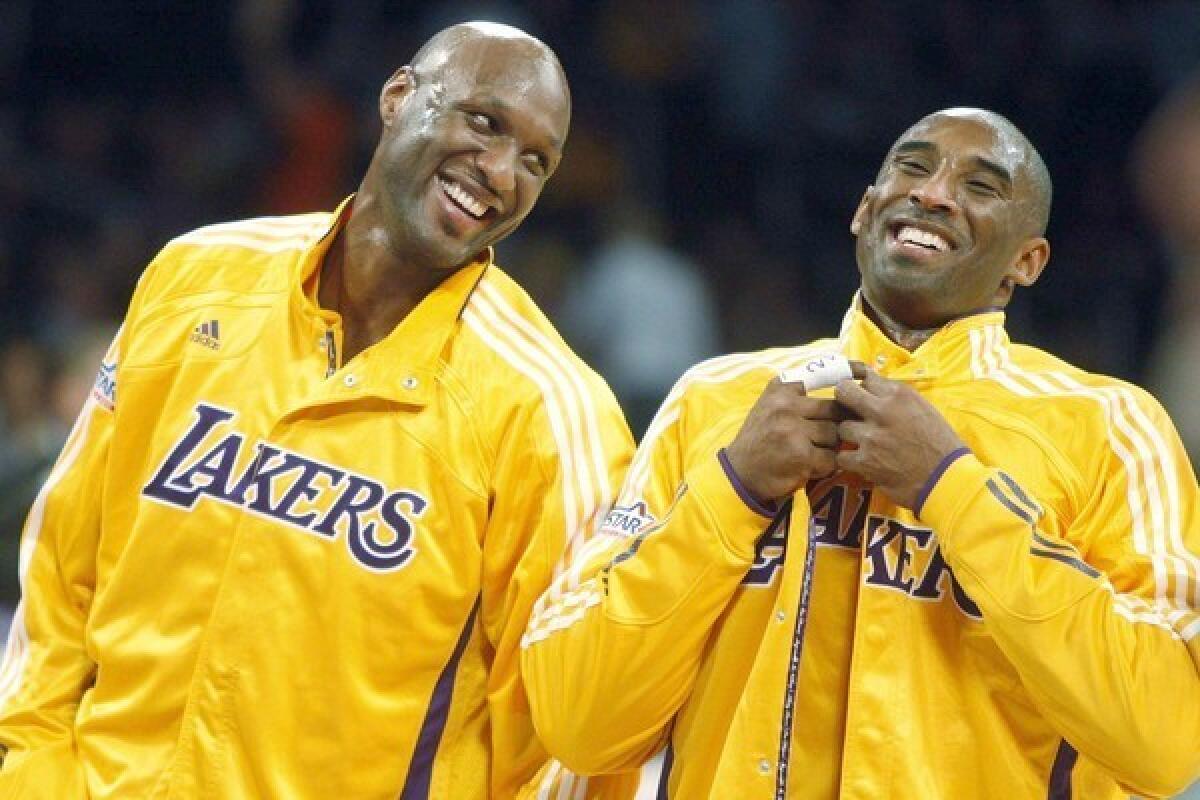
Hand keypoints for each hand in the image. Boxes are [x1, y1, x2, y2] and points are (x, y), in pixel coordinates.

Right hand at [724, 376, 841, 504]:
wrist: (740, 472)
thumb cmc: (761, 437)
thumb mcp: (771, 405)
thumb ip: (798, 394)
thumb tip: (844, 386)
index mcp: (780, 388)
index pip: (822, 374)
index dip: (846, 372)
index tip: (859, 373)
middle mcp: (785, 405)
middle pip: (835, 409)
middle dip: (837, 423)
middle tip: (827, 434)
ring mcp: (793, 430)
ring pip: (835, 434)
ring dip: (830, 447)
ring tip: (813, 452)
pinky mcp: (801, 455)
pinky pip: (830, 458)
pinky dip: (824, 466)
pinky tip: (809, 467)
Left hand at [834, 368, 965, 509]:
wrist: (946, 479)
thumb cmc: (941, 444)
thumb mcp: (925, 409)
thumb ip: (898, 398)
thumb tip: (875, 387)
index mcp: (900, 395)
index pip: (866, 379)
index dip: (863, 389)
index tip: (863, 396)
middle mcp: (882, 411)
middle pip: (843, 392)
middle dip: (843, 400)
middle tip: (848, 411)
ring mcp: (871, 437)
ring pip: (842, 427)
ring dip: (850, 436)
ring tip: (864, 444)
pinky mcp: (865, 461)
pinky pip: (842, 456)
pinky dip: (850, 460)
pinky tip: (861, 462)